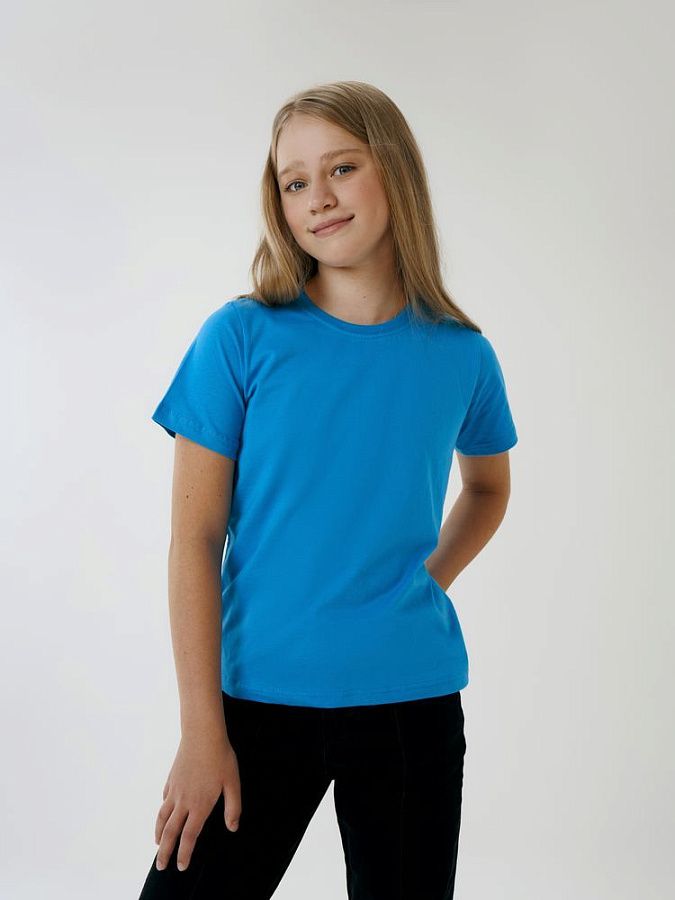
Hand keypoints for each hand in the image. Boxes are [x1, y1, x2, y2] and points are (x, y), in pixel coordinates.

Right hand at [154, 732, 241, 871]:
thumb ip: (233, 807)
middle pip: (170, 832)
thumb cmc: (221, 757)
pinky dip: (162, 812)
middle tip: (161, 866)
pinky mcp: (171, 779)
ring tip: (157, 845)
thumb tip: (232, 828)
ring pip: (162, 817)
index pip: (189, 837)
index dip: (184, 854)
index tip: (181, 866)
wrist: (202, 734)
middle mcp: (184, 801)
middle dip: (165, 852)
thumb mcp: (233, 783)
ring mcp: (175, 790)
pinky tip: (163, 814)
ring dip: (159, 834)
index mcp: (199, 805)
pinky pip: (164, 800)